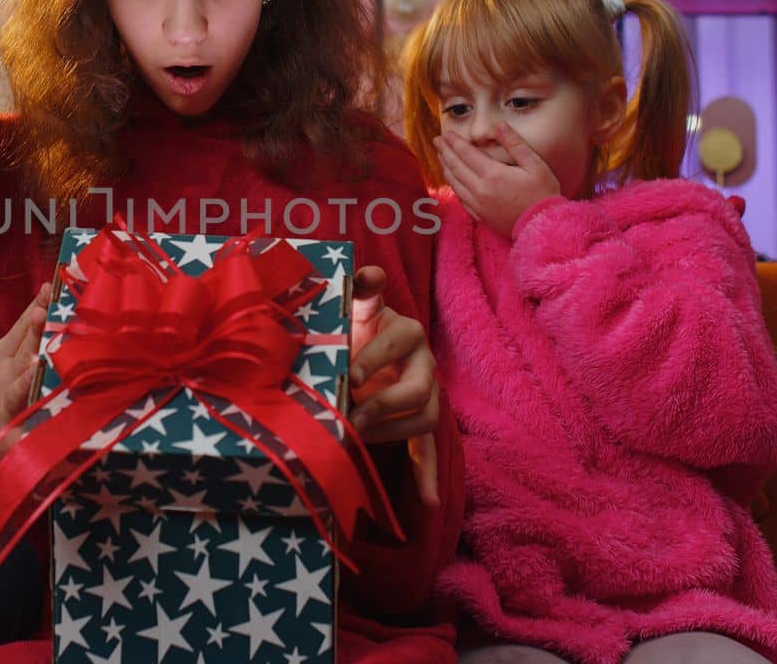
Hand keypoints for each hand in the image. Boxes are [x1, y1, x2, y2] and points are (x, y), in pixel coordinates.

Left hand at [0, 283, 50, 477]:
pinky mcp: (2, 352)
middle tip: (47, 307)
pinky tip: (49, 292)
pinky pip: (20, 329)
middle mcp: (2, 379)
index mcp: (7, 405)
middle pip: (20, 350)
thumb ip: (34, 449)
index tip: (42, 358)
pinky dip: (34, 311)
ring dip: (35, 311)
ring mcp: (0, 363)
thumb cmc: (0, 444)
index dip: (31, 372)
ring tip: (52, 288)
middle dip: (34, 329)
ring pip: (20, 334)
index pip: (20, 388)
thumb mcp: (15, 455)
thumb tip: (65, 453)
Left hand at [347, 265, 439, 506]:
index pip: (400, 341)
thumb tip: (368, 273)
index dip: (375, 357)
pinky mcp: (419, 422)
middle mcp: (424, 363)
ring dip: (392, 433)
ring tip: (357, 439)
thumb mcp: (354, 304)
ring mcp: (426, 395)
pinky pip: (428, 451)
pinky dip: (428, 478)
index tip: (348, 375)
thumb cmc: (354, 325)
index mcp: (406, 331)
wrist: (361, 345)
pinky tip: (429, 503)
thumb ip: (360, 287)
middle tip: (351, 414)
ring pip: (426, 419)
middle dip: (385, 404)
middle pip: (420, 389)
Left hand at [434, 123, 560, 240]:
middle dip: (445, 151)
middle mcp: (480, 190)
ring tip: (440, 155)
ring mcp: (477, 204)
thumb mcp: (535, 165)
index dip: (455, 142)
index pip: (466, 153)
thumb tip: (500, 125)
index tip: (446, 134)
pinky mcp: (479, 215)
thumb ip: (515, 144)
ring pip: (454, 182)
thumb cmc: (543, 194)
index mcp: (492, 174)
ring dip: (445, 167)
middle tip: (436, 140)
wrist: (542, 227)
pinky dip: (452, 185)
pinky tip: (451, 179)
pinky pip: (460, 197)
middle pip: (456, 166)